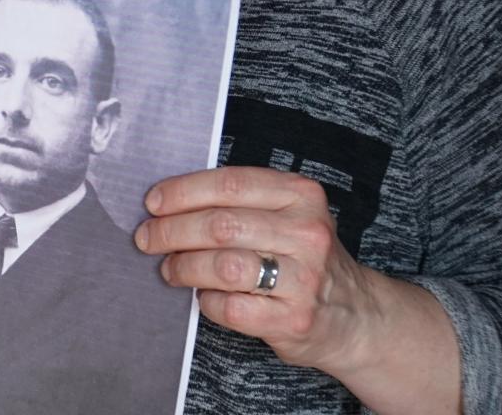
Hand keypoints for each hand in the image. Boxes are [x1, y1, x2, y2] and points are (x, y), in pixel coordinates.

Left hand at [134, 166, 460, 411]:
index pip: (230, 184)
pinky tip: (204, 297)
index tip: (152, 202)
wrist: (355, 315)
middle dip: (171, 231)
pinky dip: (206, 302)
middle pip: (220, 225)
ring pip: (222, 266)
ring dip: (183, 267)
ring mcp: (304, 278)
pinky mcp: (294, 318)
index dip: (182, 192)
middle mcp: (307, 233)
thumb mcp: (287, 215)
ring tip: (169, 269)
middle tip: (146, 239)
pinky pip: (230, 307)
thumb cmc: (302, 259)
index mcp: (301, 195)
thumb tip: (167, 202)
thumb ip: (240, 203)